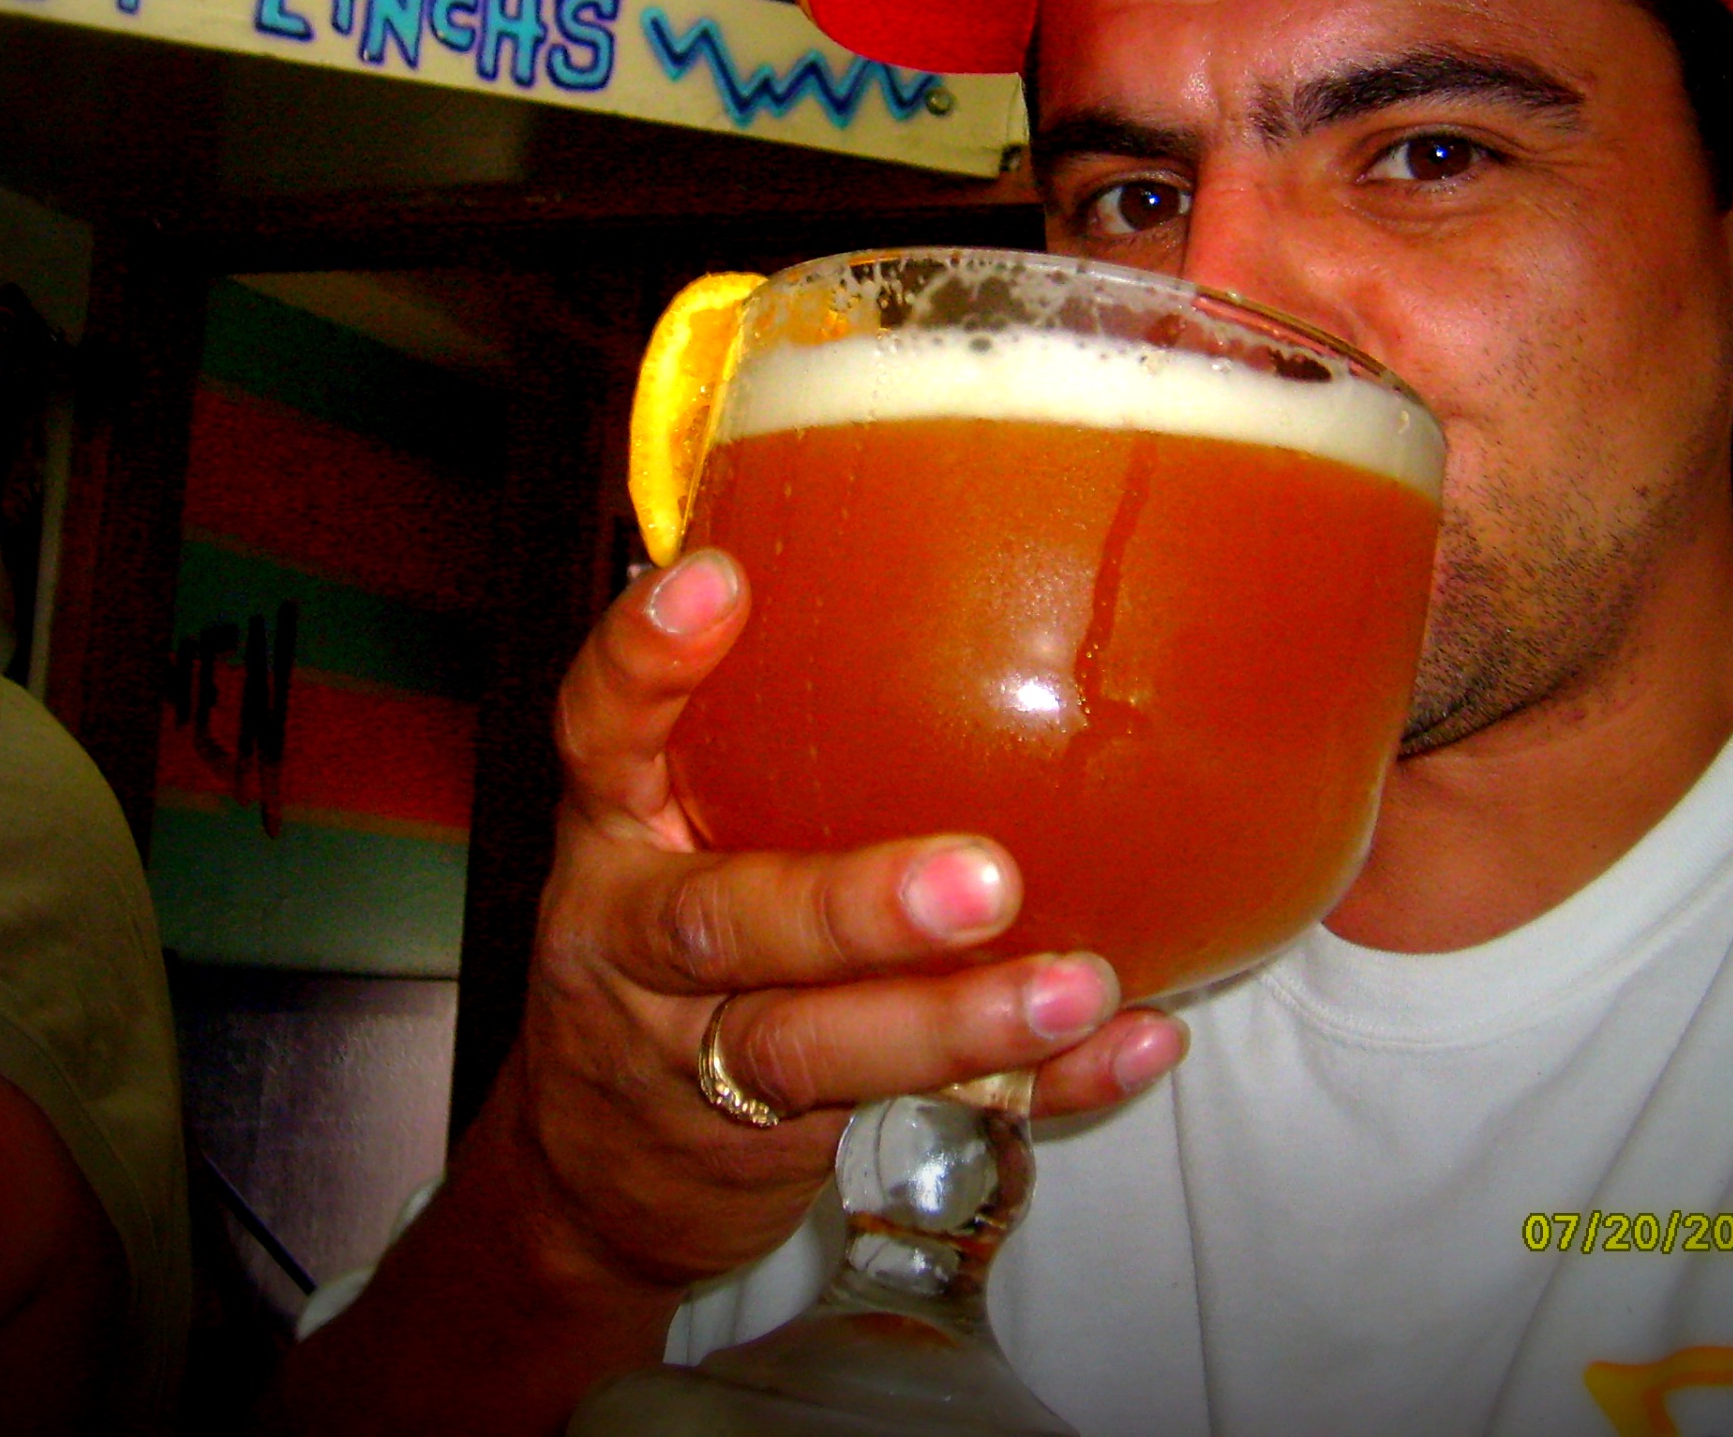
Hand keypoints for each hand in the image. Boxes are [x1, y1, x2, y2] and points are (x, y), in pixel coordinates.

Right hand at [507, 546, 1188, 1293]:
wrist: (597, 1171)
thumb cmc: (668, 945)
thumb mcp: (663, 826)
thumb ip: (747, 728)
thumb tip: (930, 559)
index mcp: (613, 832)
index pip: (598, 734)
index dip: (645, 661)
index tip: (721, 580)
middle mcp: (636, 940)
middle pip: (722, 922)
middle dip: (848, 907)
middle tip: (980, 878)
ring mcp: (699, 1055)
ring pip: (816, 1046)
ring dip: (954, 1019)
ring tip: (1076, 986)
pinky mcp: (779, 1144)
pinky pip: (923, 1116)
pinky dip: (1037, 1089)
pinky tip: (1135, 1043)